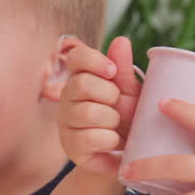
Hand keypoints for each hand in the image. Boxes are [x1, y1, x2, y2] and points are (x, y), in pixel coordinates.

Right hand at [57, 36, 142, 177]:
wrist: (128, 154)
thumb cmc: (128, 117)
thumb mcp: (129, 91)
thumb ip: (123, 68)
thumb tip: (121, 40)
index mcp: (81, 77)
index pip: (75, 57)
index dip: (94, 61)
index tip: (112, 72)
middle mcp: (66, 96)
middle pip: (81, 84)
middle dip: (109, 94)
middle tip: (117, 105)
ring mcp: (65, 122)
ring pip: (87, 112)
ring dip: (111, 119)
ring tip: (116, 125)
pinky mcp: (70, 146)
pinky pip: (90, 137)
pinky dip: (110, 139)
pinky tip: (113, 141)